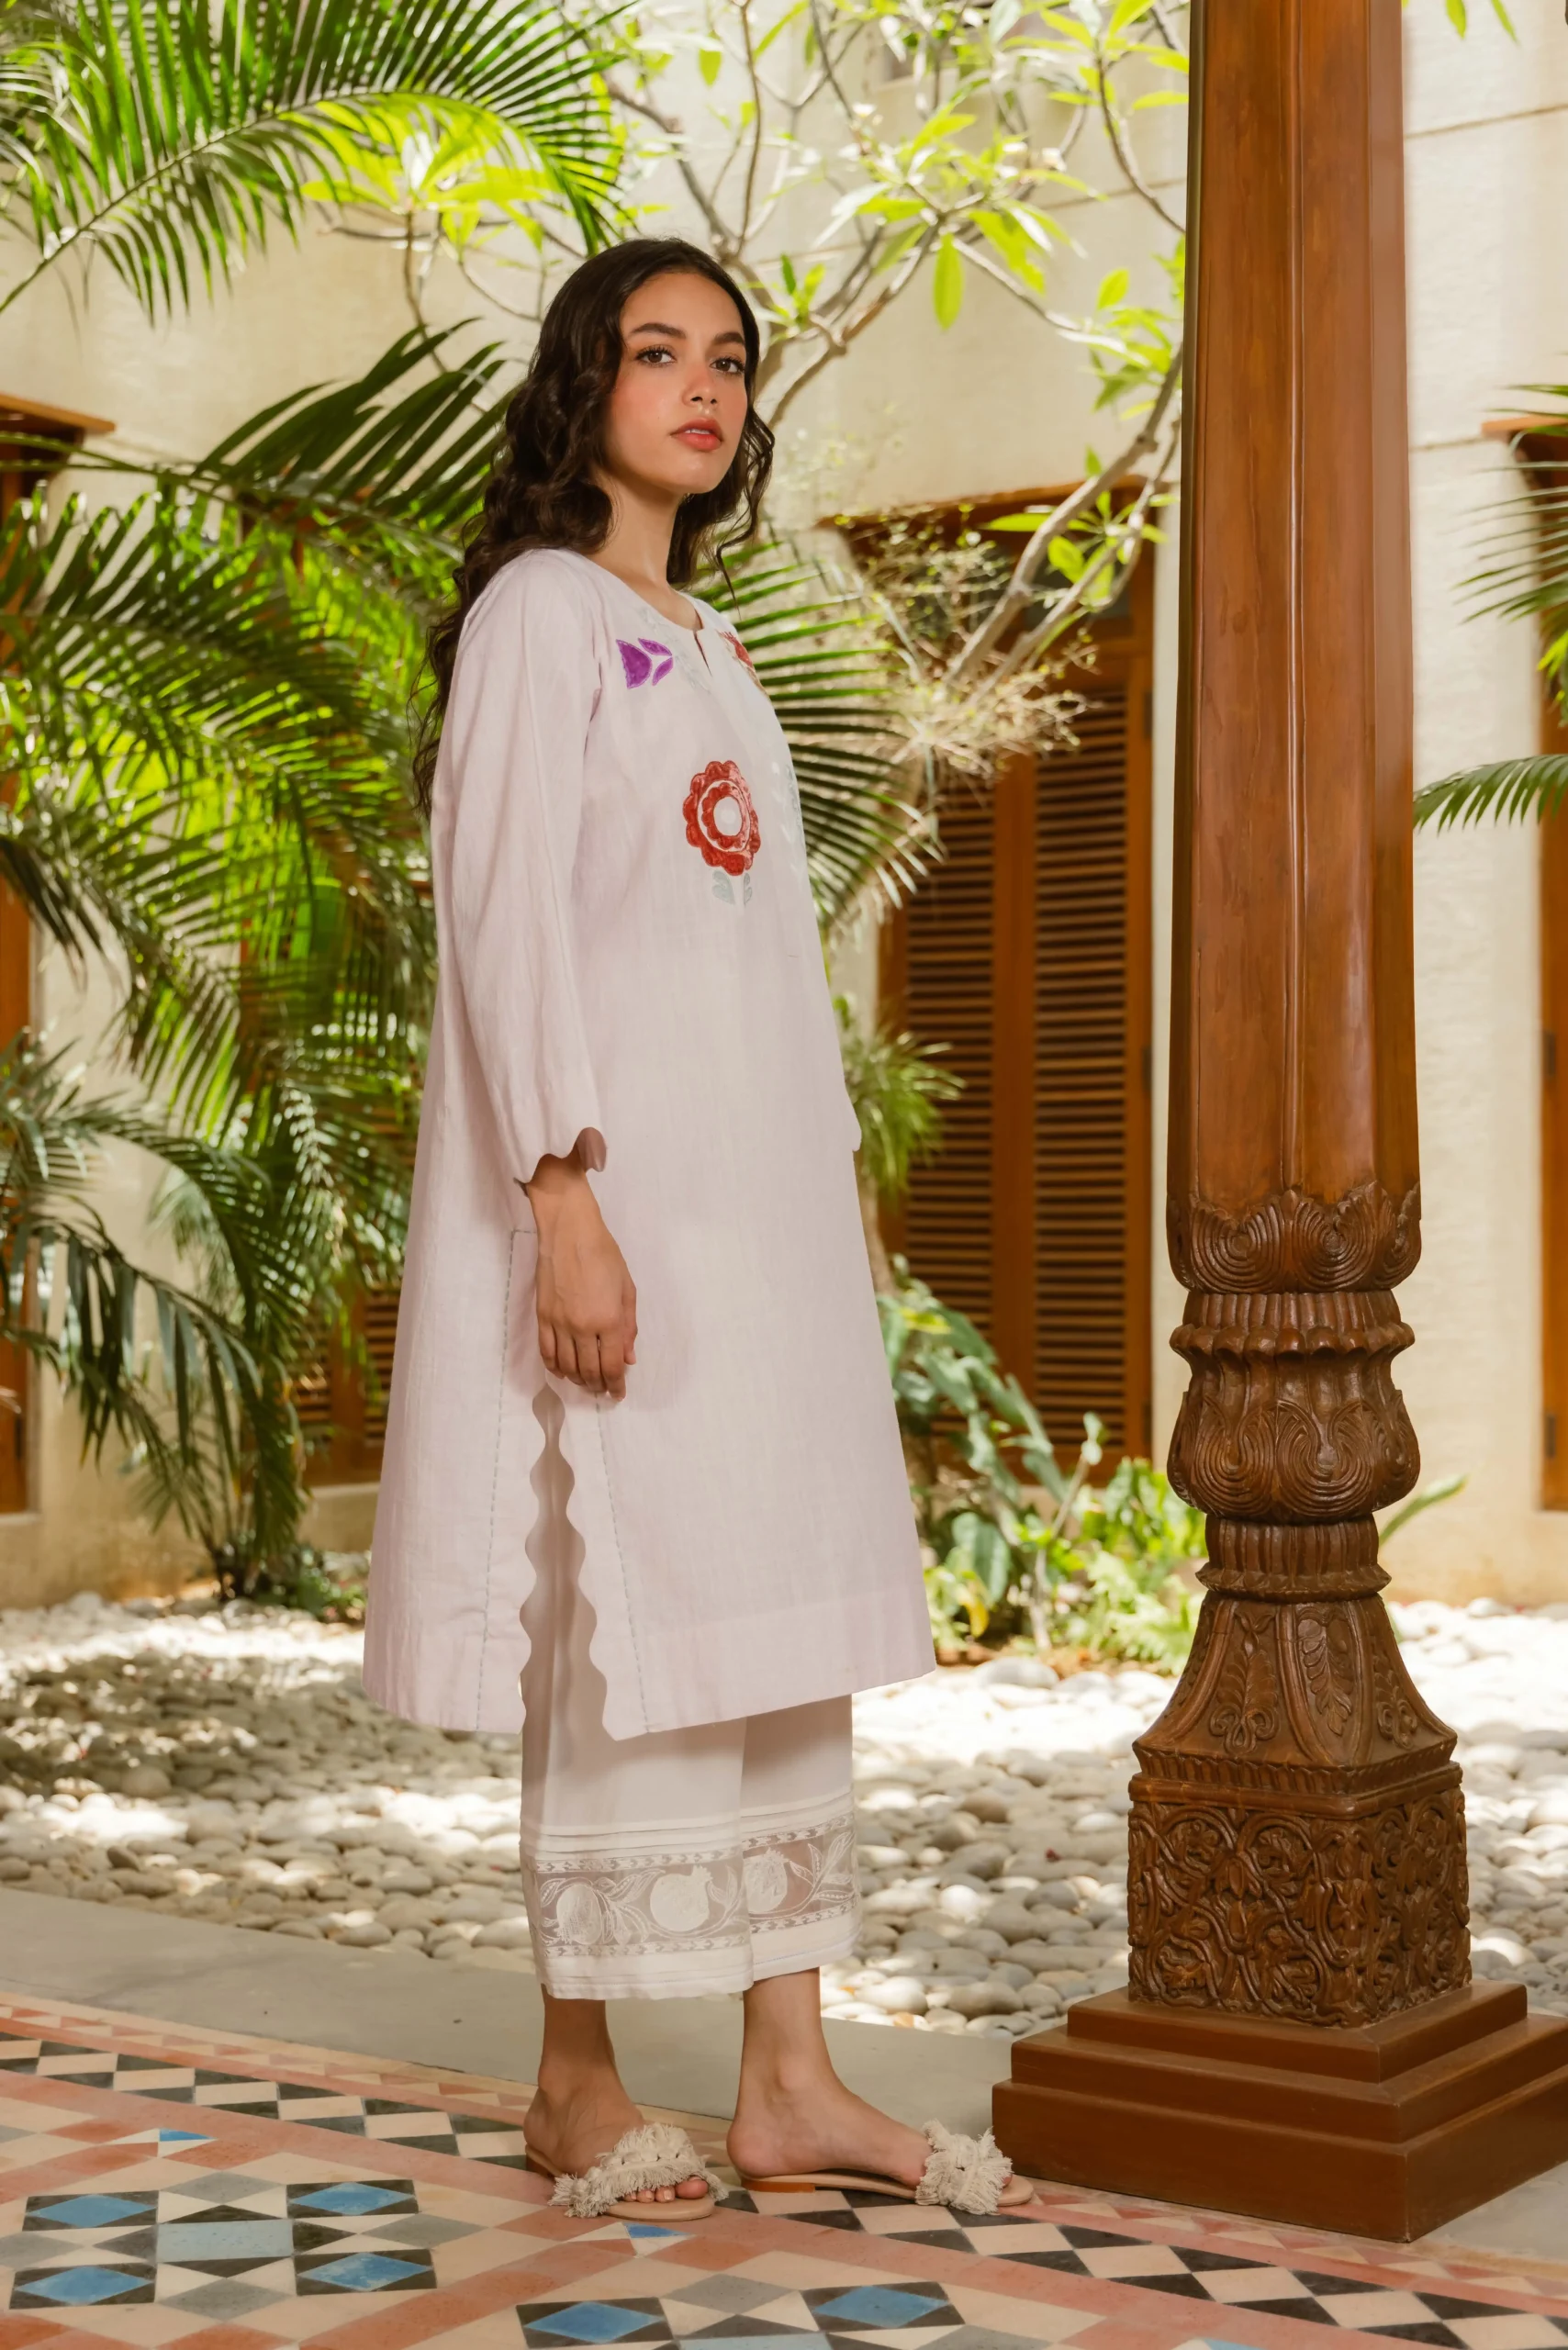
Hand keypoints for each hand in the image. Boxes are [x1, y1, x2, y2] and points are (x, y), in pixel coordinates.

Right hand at [525, 1153, 637, 1399]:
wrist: (569, 1232)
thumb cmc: (604, 1255)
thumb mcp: (627, 1288)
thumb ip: (628, 1326)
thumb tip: (628, 1358)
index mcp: (609, 1320)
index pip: (612, 1365)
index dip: (616, 1385)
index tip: (618, 1394)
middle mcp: (583, 1327)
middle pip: (589, 1371)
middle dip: (598, 1386)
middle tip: (603, 1390)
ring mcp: (559, 1323)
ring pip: (567, 1367)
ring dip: (578, 1380)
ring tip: (586, 1382)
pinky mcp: (542, 1317)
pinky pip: (546, 1352)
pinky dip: (555, 1367)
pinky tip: (563, 1371)